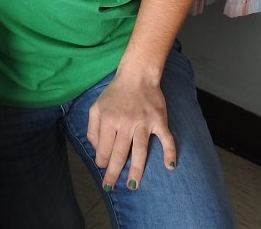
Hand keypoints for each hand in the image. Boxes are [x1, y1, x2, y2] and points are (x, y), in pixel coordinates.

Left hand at [87, 74, 176, 192]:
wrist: (137, 76)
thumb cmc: (115, 93)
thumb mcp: (96, 107)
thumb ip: (93, 128)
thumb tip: (96, 149)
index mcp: (108, 119)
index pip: (103, 147)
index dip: (101, 160)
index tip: (102, 169)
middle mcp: (125, 122)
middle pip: (119, 153)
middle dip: (113, 172)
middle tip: (110, 187)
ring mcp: (144, 122)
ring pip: (140, 151)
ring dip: (136, 170)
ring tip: (133, 185)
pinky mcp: (159, 121)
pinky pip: (166, 139)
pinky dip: (169, 152)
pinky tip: (169, 166)